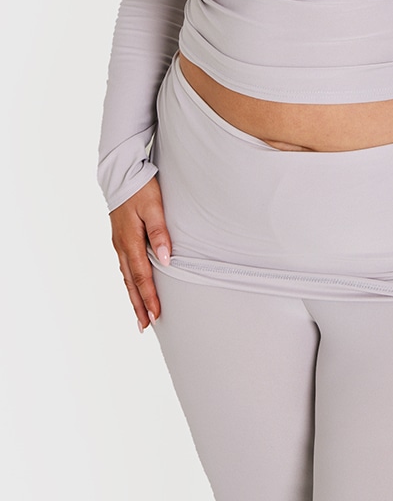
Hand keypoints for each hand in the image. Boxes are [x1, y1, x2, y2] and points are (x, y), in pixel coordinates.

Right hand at [109, 176, 171, 331]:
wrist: (121, 174)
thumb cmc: (140, 189)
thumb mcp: (153, 207)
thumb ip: (160, 233)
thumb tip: (165, 259)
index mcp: (130, 241)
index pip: (141, 276)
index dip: (149, 297)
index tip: (156, 315)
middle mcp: (121, 246)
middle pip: (130, 282)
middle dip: (139, 305)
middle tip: (145, 326)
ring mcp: (119, 243)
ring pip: (126, 276)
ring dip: (133, 296)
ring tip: (140, 315)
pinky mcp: (120, 238)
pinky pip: (125, 266)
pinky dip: (129, 282)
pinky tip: (133, 287)